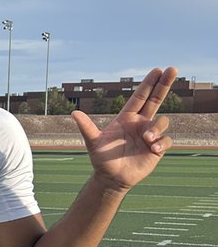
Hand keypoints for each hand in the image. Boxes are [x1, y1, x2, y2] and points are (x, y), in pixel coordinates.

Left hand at [71, 67, 176, 191]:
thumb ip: (86, 127)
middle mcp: (140, 123)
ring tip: (147, 140)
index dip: (149, 83)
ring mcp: (150, 135)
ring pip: (162, 122)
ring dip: (157, 128)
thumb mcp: (93, 142)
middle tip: (173, 68)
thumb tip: (74, 113)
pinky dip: (161, 142)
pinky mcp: (157, 148)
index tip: (159, 70)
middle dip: (164, 84)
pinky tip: (153, 149)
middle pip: (156, 99)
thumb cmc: (101, 159)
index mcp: (127, 117)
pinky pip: (166, 140)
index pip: (140, 96)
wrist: (111, 178)